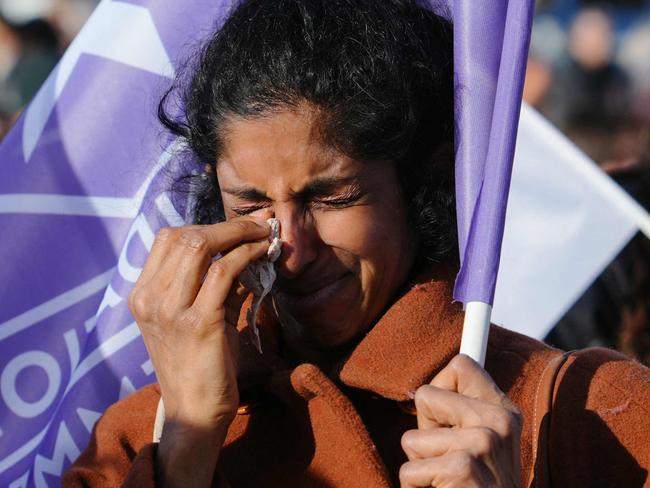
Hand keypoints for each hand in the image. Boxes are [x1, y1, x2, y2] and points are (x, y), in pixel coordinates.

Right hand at [128, 214, 270, 486]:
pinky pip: (223, 272)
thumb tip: (244, 247)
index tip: (237, 225)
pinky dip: (246, 255)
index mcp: (142, 294)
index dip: (206, 224)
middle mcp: (149, 299)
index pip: (167, 239)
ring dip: (239, 233)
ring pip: (201, 246)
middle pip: (185, 236)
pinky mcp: (198, 323)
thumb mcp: (196, 316)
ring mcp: (170, 310)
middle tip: (258, 223)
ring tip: (264, 233)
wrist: (195, 411)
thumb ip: (212, 282)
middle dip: (228, 224)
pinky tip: (263, 252)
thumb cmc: (200, 362)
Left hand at [399, 355, 521, 487]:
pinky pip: (409, 472)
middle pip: (424, 396)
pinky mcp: (461, 468)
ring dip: (420, 467)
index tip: (440, 413)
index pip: (461, 364)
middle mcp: (498, 421)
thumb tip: (422, 390)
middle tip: (447, 461)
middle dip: (424, 432)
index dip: (438, 386)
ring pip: (411, 440)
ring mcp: (482, 442)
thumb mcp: (481, 445)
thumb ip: (458, 413)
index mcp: (503, 411)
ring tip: (448, 483)